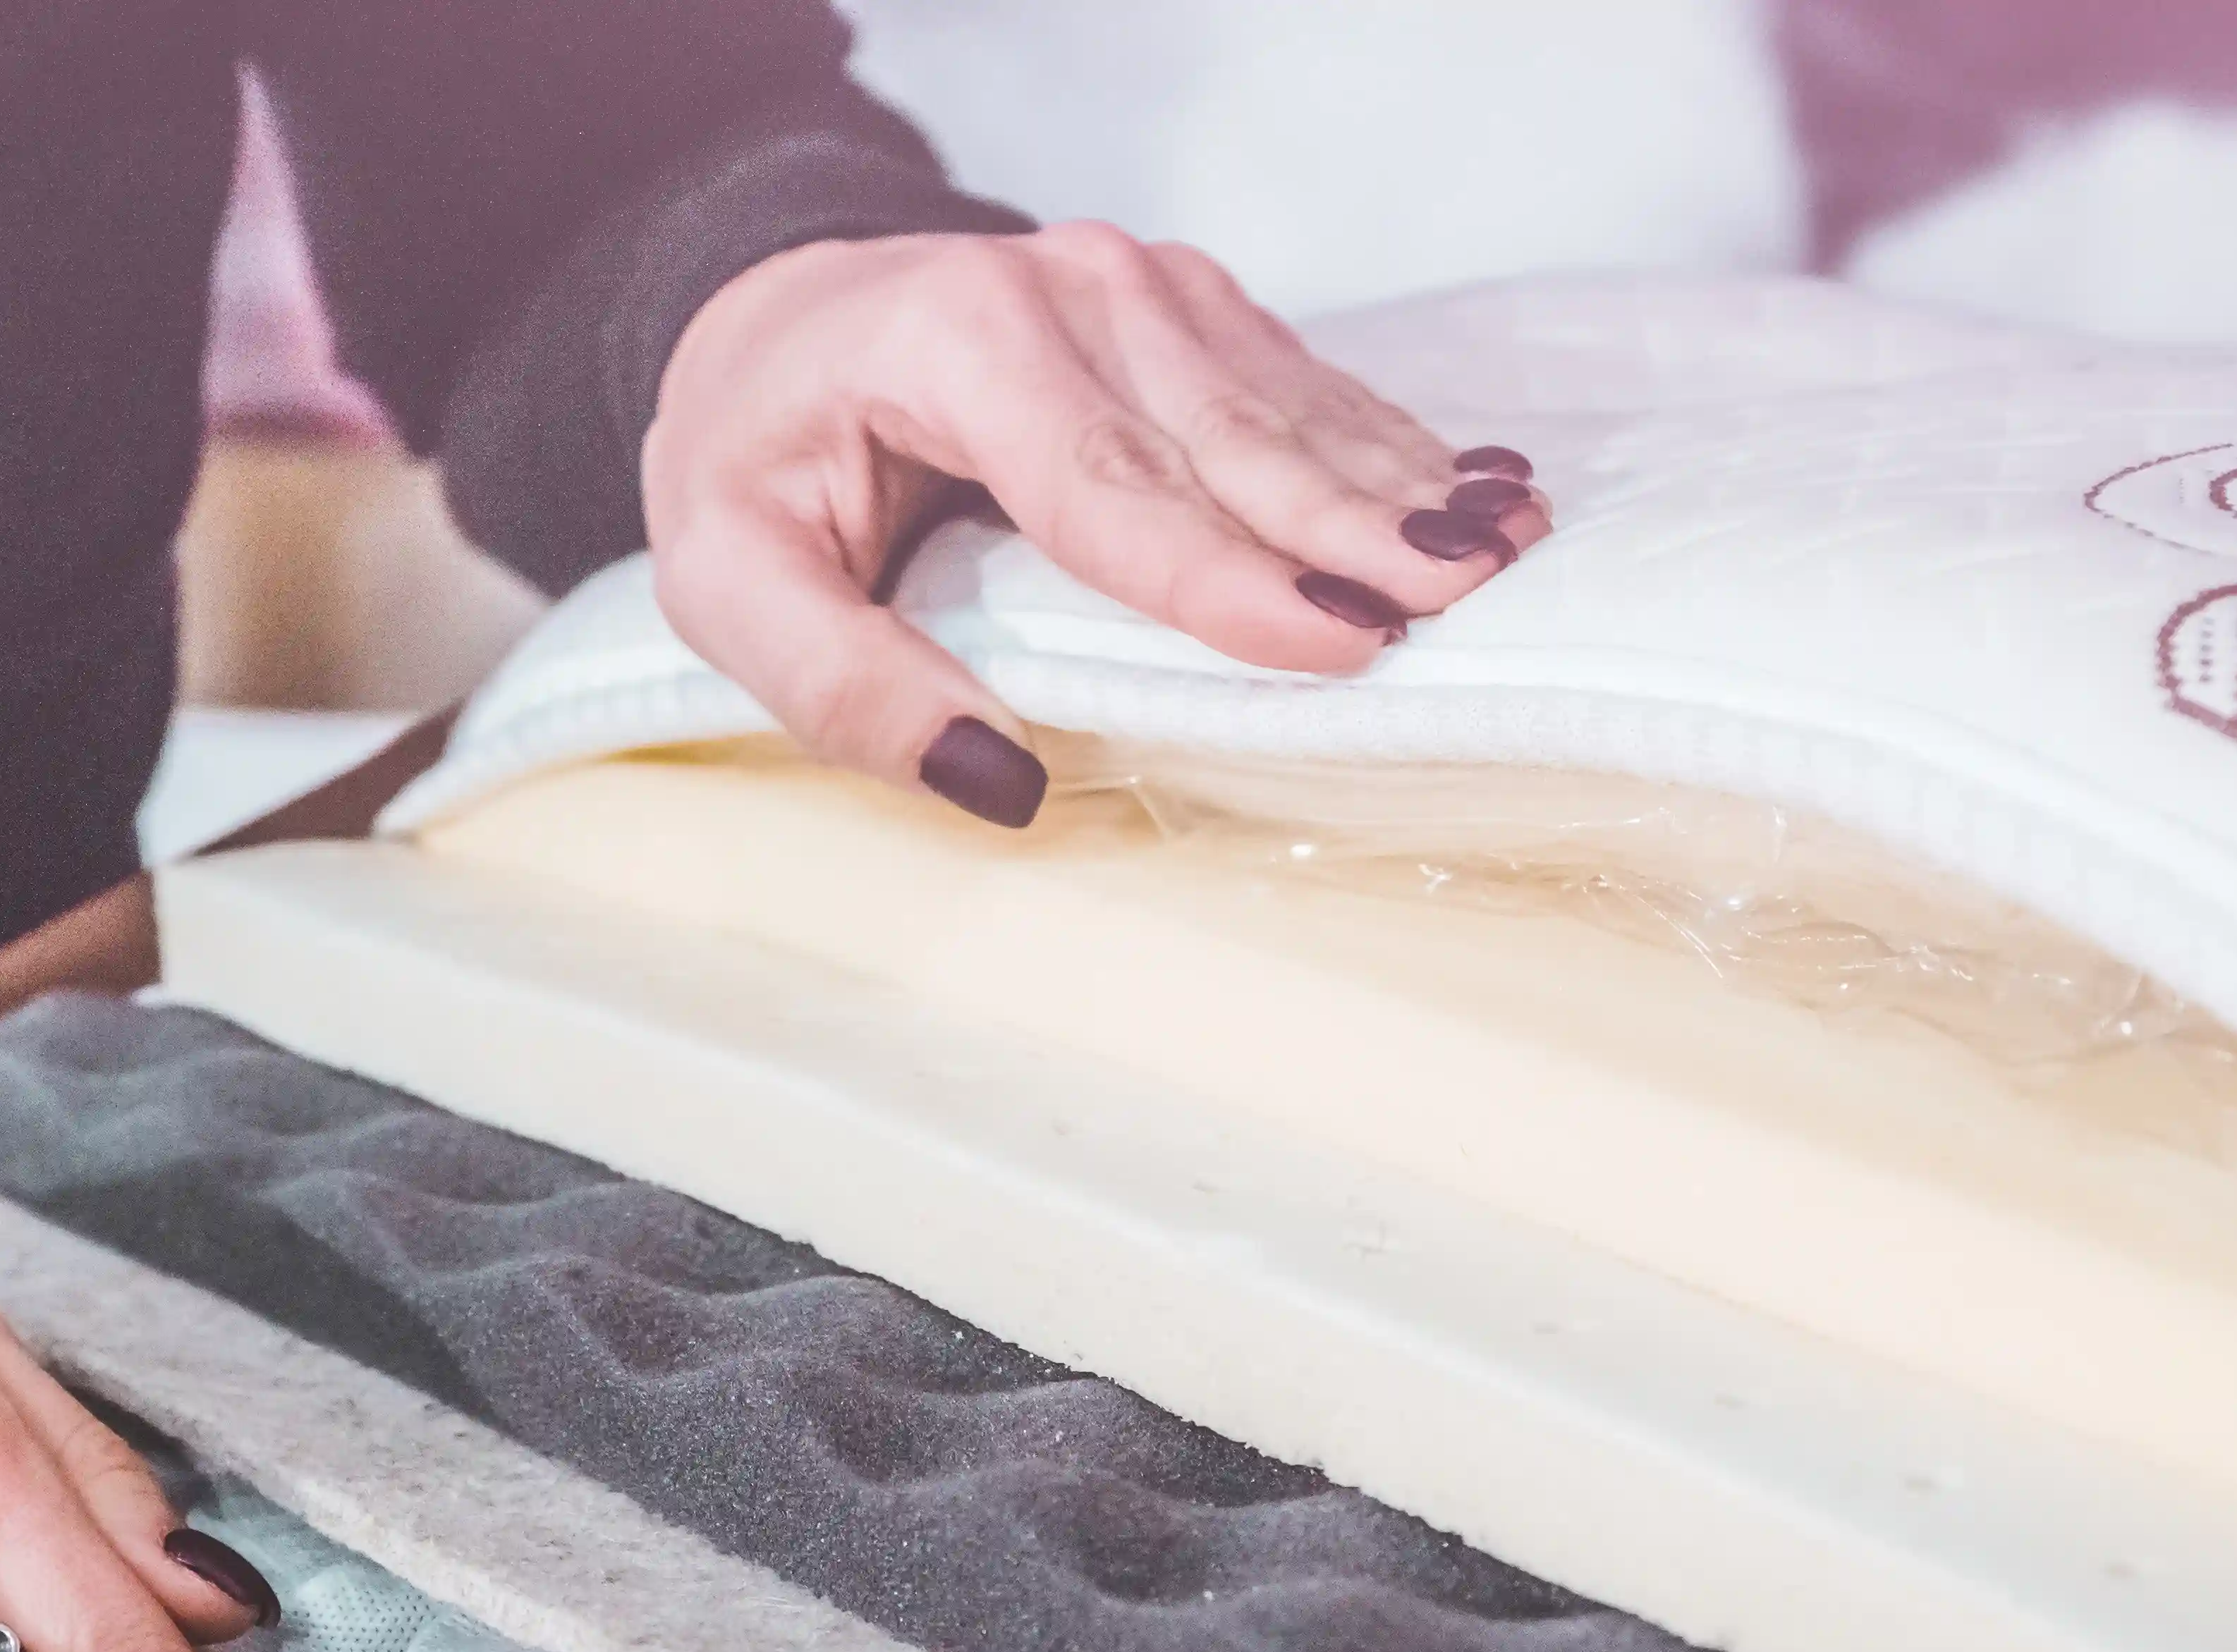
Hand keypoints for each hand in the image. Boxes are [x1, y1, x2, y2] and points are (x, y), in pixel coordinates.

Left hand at [642, 225, 1550, 826]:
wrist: (774, 330)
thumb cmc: (757, 466)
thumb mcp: (732, 589)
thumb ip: (845, 688)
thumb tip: (992, 782)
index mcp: (953, 341)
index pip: (1108, 481)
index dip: (1224, 573)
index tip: (1336, 636)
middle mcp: (1067, 287)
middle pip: (1228, 436)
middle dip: (1354, 523)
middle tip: (1464, 597)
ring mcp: (1140, 284)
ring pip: (1287, 407)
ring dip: (1399, 484)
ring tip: (1504, 550)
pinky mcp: (1188, 308)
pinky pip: (1300, 389)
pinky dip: (1385, 450)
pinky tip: (1474, 491)